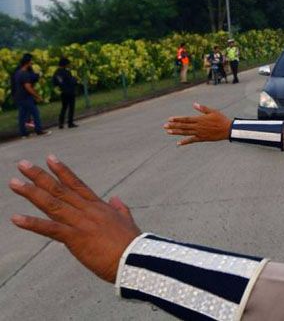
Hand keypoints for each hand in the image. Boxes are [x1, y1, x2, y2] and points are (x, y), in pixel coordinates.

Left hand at [9, 156, 140, 282]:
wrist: (135, 259)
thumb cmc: (132, 244)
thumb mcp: (127, 221)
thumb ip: (120, 209)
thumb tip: (116, 199)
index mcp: (99, 207)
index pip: (77, 184)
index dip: (63, 171)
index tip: (50, 158)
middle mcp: (87, 211)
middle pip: (60, 190)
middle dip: (40, 176)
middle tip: (22, 164)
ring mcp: (80, 222)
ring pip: (52, 204)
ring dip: (31, 193)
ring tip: (14, 183)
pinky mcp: (75, 237)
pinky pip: (50, 229)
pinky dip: (32, 224)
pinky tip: (16, 218)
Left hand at [164, 102, 231, 145]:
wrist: (228, 129)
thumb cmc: (221, 119)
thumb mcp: (213, 111)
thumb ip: (202, 108)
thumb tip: (194, 104)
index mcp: (200, 119)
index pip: (186, 119)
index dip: (177, 119)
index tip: (170, 119)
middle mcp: (198, 126)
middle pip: (183, 126)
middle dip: (174, 126)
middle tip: (165, 126)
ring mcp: (199, 133)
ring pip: (186, 133)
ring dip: (176, 132)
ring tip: (168, 132)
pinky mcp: (202, 138)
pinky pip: (192, 140)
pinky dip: (185, 142)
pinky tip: (178, 143)